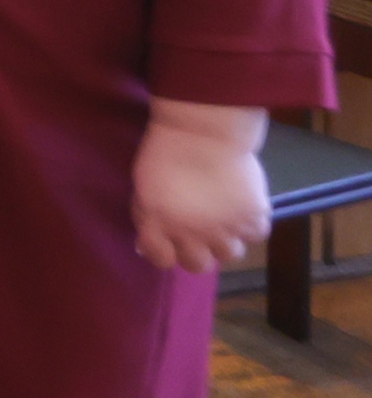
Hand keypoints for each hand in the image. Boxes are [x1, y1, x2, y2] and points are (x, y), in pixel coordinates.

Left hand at [132, 100, 269, 273]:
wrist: (202, 131)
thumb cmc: (164, 151)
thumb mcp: (142, 186)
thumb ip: (146, 216)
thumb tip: (147, 242)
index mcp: (158, 225)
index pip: (162, 260)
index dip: (165, 252)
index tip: (169, 242)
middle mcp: (191, 235)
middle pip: (198, 266)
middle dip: (198, 253)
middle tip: (200, 234)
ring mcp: (224, 230)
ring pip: (230, 255)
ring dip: (227, 240)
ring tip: (225, 220)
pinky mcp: (252, 218)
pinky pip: (256, 235)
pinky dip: (252, 225)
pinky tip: (244, 208)